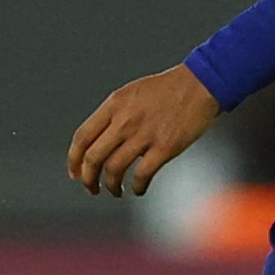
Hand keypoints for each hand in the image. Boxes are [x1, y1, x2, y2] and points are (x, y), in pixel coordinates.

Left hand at [68, 65, 222, 196]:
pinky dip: (137, 187)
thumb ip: (114, 114)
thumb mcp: (132, 93)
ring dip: (111, 185)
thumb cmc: (168, 89)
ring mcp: (144, 134)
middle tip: (92, 188)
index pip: (82, 137)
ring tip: (115, 191)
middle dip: (88, 178)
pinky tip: (139, 189)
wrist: (201, 84)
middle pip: (94, 157)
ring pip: (114, 169)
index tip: (75, 172)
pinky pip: (143, 174)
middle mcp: (125, 120)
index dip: (74, 159)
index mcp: (114, 105)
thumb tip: (99, 140)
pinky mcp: (165, 147)